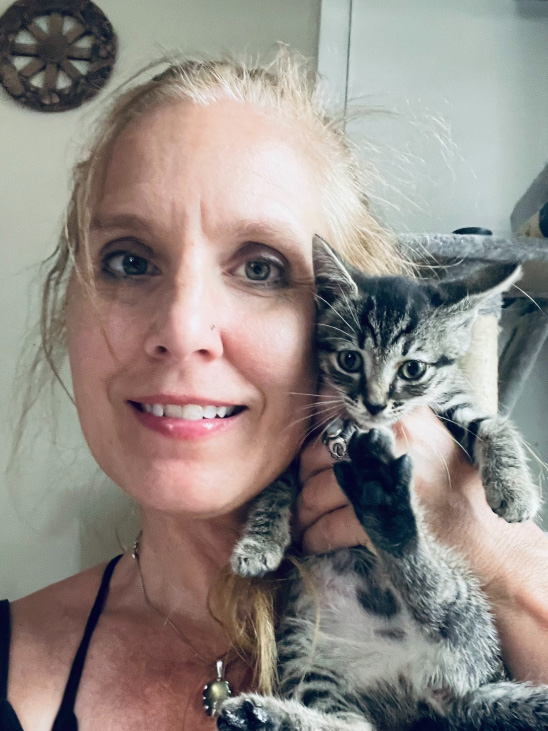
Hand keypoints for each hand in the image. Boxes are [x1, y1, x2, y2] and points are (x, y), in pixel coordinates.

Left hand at [297, 407, 500, 572]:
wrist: (487, 544)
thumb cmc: (462, 496)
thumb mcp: (437, 444)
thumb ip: (396, 432)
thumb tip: (346, 429)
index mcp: (403, 420)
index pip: (340, 421)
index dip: (320, 444)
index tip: (313, 461)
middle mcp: (391, 444)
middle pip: (322, 454)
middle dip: (306, 478)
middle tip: (303, 493)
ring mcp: (385, 481)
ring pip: (320, 489)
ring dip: (305, 510)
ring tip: (302, 522)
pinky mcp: (380, 519)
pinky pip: (331, 525)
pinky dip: (317, 535)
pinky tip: (313, 541)